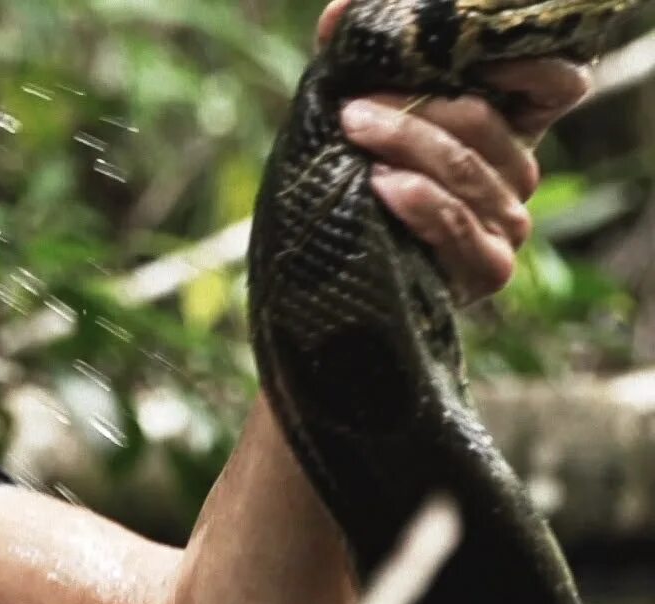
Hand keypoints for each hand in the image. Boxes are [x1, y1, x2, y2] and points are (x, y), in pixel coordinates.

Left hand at [316, 0, 592, 302]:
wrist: (339, 280)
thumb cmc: (357, 188)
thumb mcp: (363, 122)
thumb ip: (362, 65)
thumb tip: (341, 9)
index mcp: (507, 129)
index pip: (560, 86)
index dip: (534, 65)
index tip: (476, 53)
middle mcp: (519, 172)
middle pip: (486, 123)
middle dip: (416, 109)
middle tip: (356, 105)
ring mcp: (509, 222)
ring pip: (466, 170)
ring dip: (406, 145)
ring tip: (355, 132)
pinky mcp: (489, 268)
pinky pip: (457, 225)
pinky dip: (419, 201)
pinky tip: (382, 184)